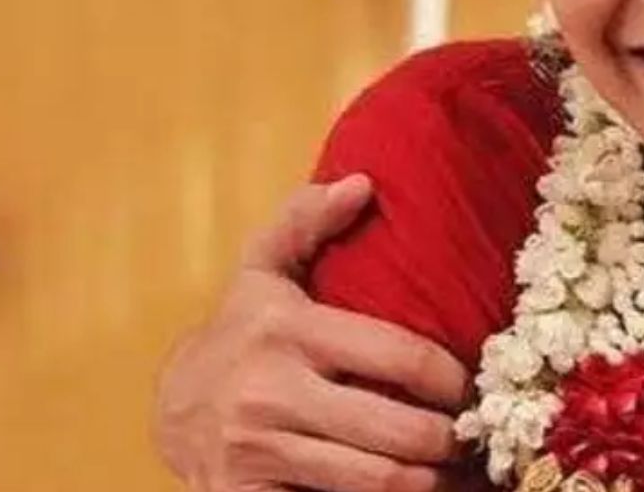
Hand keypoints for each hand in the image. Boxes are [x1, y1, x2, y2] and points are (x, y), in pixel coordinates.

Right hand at [154, 175, 470, 491]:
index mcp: (289, 331)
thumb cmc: (241, 332)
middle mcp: (272, 392)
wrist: (171, 410)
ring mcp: (259, 450)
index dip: (452, 378)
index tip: (469, 385)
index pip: (402, 357)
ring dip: (428, 481)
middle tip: (471, 435)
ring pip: (377, 480)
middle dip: (449, 439)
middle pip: (399, 431)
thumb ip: (306, 222)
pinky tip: (408, 490)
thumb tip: (362, 183)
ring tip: (452, 469)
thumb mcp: (263, 271)